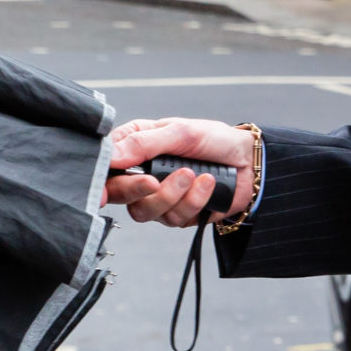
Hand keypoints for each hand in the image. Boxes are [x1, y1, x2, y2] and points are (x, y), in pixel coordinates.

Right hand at [104, 117, 256, 226]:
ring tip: (194, 175)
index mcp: (136, 146)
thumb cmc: (215, 139)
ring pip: (145, 211)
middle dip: (137, 190)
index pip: (106, 165)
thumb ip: (143, 143)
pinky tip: (207, 184)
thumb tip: (111, 156)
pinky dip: (193, 201)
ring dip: (172, 195)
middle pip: (119, 194)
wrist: (249, 162)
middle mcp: (142, 172)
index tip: (105, 189)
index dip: (101, 180)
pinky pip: (173, 219)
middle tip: (154, 181)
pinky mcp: (177, 213)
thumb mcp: (179, 131)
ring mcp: (159, 196)